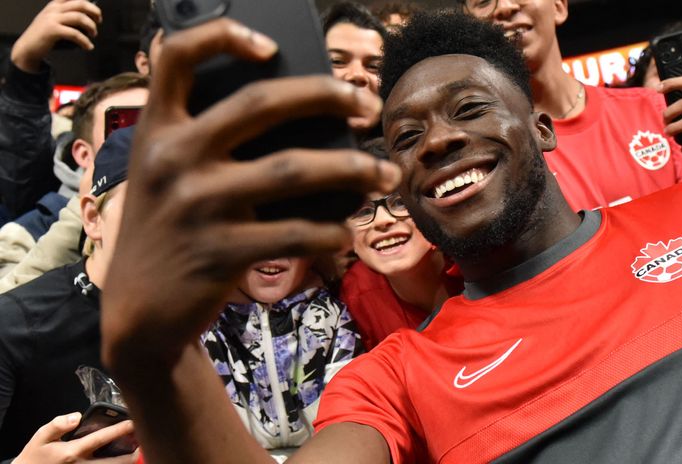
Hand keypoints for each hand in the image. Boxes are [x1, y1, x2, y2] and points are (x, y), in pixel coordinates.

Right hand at [11, 0, 101, 72]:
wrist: (28, 47)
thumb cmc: (44, 36)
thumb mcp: (54, 21)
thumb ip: (67, 17)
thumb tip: (89, 20)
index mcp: (55, 5)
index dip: (89, 4)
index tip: (96, 14)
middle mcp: (54, 9)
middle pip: (80, 4)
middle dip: (94, 12)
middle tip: (99, 22)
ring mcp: (52, 19)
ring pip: (79, 17)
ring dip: (91, 27)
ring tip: (93, 35)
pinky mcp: (52, 30)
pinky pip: (75, 34)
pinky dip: (85, 41)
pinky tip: (88, 47)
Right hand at [14, 413, 135, 463]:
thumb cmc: (35, 456)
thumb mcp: (41, 437)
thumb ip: (58, 424)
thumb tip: (77, 415)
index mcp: (72, 452)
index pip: (101, 439)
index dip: (120, 430)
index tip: (134, 422)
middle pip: (115, 463)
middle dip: (134, 454)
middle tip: (147, 443)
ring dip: (128, 462)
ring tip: (141, 451)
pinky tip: (126, 461)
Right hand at [100, 18, 399, 375]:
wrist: (137, 313)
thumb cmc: (168, 232)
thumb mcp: (165, 177)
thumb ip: (207, 143)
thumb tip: (303, 123)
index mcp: (157, 130)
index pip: (176, 56)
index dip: (222, 35)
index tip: (271, 45)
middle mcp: (172, 158)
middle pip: (262, 102)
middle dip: (328, 95)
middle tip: (368, 104)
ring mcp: (197, 205)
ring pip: (295, 169)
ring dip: (354, 169)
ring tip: (386, 175)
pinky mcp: (220, 252)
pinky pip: (295, 232)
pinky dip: (331, 232)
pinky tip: (348, 233)